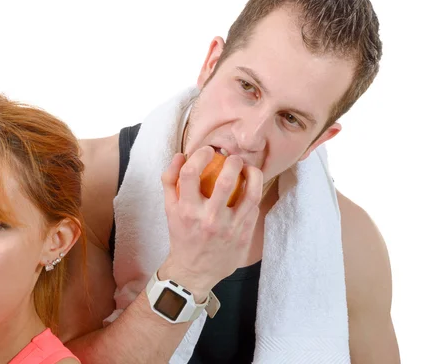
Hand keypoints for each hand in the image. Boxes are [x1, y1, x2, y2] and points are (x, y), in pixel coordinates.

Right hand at [159, 146, 262, 301]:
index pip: (191, 173)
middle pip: (225, 180)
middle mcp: (208, 219)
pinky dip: (253, 194)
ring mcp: (229, 229)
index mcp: (186, 211)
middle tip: (232, 158)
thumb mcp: (169, 210)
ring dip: (252, 174)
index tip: (206, 151)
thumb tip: (180, 155)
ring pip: (250, 193)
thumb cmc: (181, 236)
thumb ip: (170, 181)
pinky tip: (249, 190)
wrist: (194, 271)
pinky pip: (254, 208)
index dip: (200, 155)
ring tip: (248, 169)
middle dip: (232, 161)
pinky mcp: (244, 236)